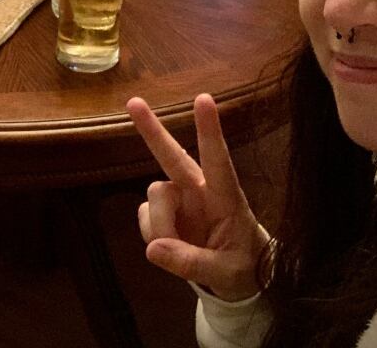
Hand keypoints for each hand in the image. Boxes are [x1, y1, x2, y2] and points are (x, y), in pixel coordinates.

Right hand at [127, 94, 267, 300]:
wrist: (238, 278)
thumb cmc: (243, 265)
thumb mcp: (227, 274)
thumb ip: (192, 263)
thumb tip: (154, 249)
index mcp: (226, 197)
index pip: (218, 160)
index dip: (210, 131)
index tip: (203, 98)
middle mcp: (199, 189)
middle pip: (173, 155)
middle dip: (153, 130)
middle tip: (133, 102)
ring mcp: (180, 199)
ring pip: (155, 196)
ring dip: (159, 224)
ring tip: (175, 251)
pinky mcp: (164, 211)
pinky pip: (145, 216)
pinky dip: (152, 234)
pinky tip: (167, 248)